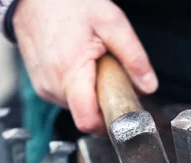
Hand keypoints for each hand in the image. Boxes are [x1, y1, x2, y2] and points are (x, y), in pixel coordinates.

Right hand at [13, 0, 157, 133]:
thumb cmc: (65, 3)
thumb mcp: (111, 22)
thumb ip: (134, 56)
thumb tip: (149, 86)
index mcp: (70, 73)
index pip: (89, 122)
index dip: (108, 123)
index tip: (120, 112)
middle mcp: (53, 86)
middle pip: (87, 114)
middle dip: (104, 100)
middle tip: (109, 74)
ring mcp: (45, 88)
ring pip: (77, 107)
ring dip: (91, 93)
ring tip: (91, 64)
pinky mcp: (41, 86)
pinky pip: (66, 97)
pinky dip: (78, 87)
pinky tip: (79, 65)